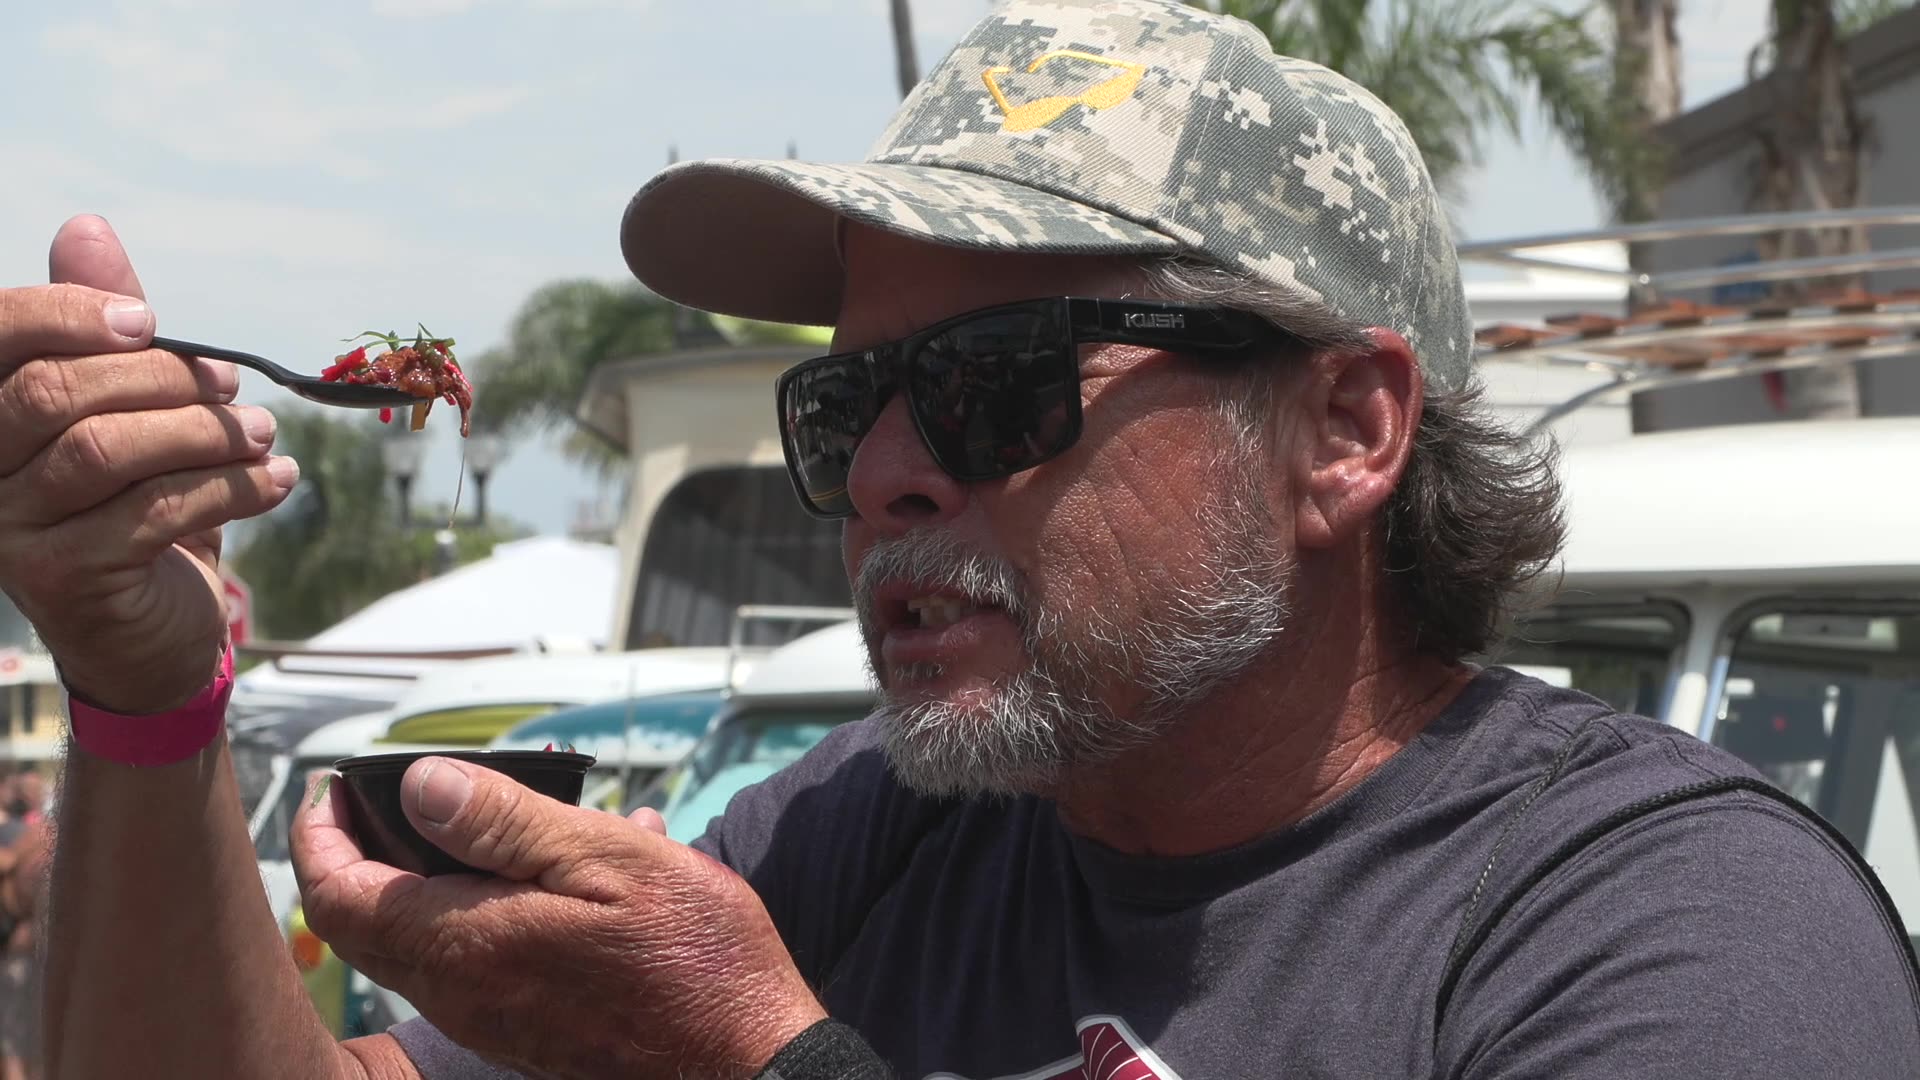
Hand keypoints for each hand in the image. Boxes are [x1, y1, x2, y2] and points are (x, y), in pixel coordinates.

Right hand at [0, 215, 297, 713]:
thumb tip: (86, 226)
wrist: (148, 629)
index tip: (150, 321)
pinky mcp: (63, 578)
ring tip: (264, 435)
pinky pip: (152, 512)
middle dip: (162, 379)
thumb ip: (109, 331)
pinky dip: (230, 487)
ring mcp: (10, 528)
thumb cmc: (137, 504)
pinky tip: (277, 480)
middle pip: (55, 391)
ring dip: (204, 433)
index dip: (70, 311)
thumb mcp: (133, 412)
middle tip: (235, 389)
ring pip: (105, 450)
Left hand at [294, 760, 827, 1079]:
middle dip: (353, 855)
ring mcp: (490, 1019)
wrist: (748, 1059)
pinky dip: (479, 909)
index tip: (334, 784)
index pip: (339, 895)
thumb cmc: (694, 959)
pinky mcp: (524, 1031)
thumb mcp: (608, 860)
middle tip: (376, 797)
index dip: (320, 834)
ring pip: (412, 946)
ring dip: (423, 878)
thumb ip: (506, 823)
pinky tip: (559, 874)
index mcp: (466, 946)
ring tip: (491, 817)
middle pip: (360, 927)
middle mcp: (460, 994)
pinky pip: (468, 963)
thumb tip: (419, 786)